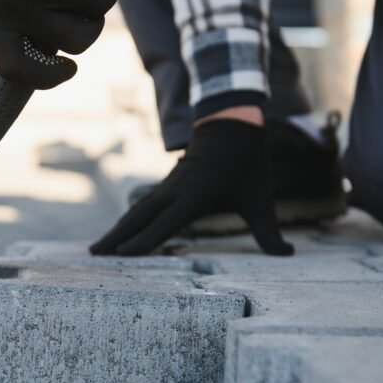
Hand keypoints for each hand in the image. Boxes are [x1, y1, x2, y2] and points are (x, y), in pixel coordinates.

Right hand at [90, 120, 294, 255]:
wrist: (231, 126)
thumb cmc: (247, 164)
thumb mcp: (261, 199)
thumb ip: (270, 232)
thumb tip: (287, 256)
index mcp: (195, 197)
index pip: (166, 223)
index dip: (145, 240)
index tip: (123, 254)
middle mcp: (175, 192)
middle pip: (139, 218)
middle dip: (117, 237)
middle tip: (95, 255)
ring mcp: (168, 187)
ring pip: (136, 211)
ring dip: (116, 229)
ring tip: (98, 248)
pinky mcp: (167, 186)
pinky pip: (142, 206)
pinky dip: (127, 220)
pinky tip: (119, 232)